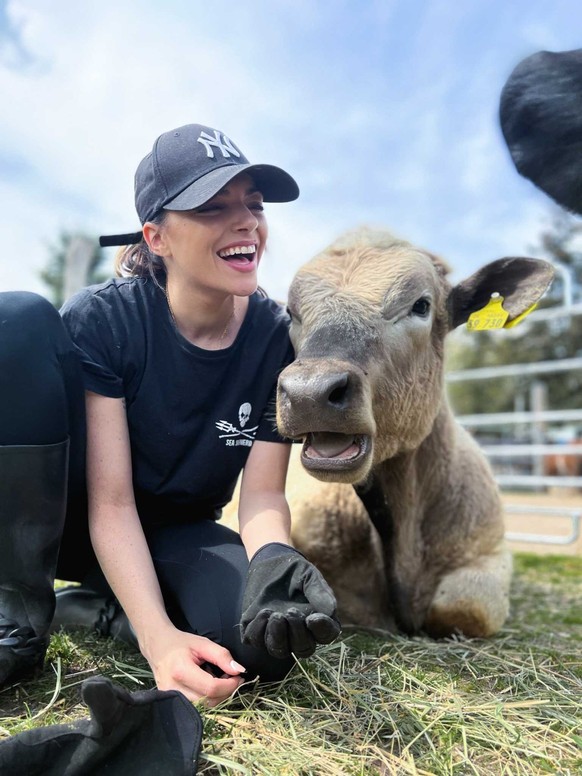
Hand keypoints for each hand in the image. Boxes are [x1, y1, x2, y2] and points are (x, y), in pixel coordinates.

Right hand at [142, 625, 245, 707]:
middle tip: (231, 678)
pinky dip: (207, 699)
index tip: (238, 676)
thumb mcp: (203, 644)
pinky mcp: (170, 703)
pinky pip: (195, 707)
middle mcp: (173, 689)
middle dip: (225, 692)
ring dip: (217, 697)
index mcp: (180, 671)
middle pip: (208, 701)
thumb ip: (221, 656)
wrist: (157, 647)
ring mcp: (170, 698)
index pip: (211, 688)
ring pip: (203, 708)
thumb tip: (239, 670)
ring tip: (220, 681)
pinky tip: (209, 686)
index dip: (230, 685)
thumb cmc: (181, 643)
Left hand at [240, 543, 340, 658]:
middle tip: (291, 611)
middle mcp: (300, 635)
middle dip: (297, 633)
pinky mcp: (258, 632)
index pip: (326, 635)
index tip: (312, 618)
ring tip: (276, 614)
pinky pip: (256, 640)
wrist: (271, 564)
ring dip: (277, 636)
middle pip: (303, 648)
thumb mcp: (309, 576)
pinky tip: (264, 612)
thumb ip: (319, 591)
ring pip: (280, 650)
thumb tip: (331, 611)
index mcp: (319, 622)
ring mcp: (278, 636)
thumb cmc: (296, 572)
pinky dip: (259, 630)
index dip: (321, 630)